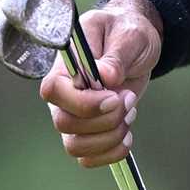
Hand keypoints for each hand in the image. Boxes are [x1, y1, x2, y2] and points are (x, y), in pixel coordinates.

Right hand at [38, 0, 162, 168]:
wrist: (137, 45)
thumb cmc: (127, 32)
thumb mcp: (129, 34)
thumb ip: (117, 55)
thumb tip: (106, 76)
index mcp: (65, 66)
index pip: (52, 92)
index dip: (82, 102)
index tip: (113, 96)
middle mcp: (63, 95)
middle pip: (64, 123)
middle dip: (105, 120)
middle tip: (129, 99)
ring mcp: (74, 115)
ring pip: (75, 146)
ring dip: (109, 137)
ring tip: (130, 113)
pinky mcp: (89, 131)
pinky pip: (87, 158)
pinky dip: (111, 153)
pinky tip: (127, 135)